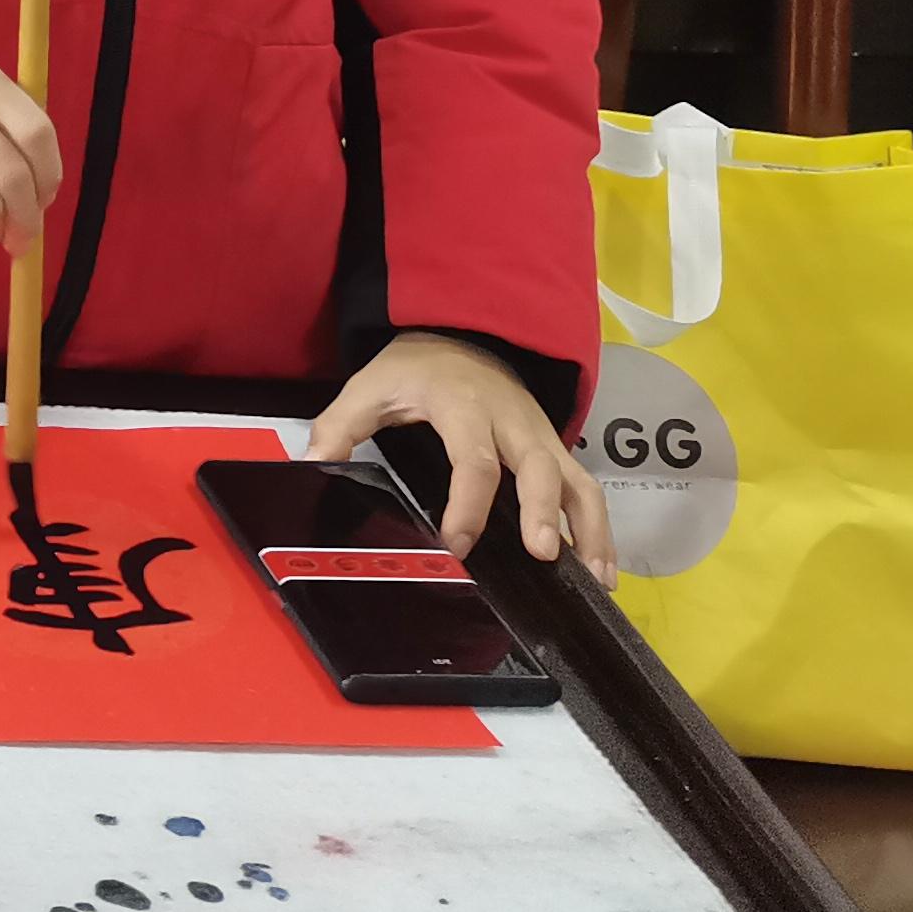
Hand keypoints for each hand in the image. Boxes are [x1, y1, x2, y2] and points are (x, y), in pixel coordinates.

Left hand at [309, 331, 617, 580]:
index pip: (474, 460)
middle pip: (538, 468)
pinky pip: (587, 489)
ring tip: (593, 577)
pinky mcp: (556, 450)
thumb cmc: (415, 368)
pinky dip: (599, 529)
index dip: (468, 504)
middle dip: (543, 511)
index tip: (457, 544)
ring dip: (588, 529)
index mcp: (464, 407)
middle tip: (542, 553)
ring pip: (577, 481)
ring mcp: (541, 437)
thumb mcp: (370, 385)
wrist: (462, 334)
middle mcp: (512, 423)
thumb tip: (311, 467)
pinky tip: (601, 570)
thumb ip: (340, 426)